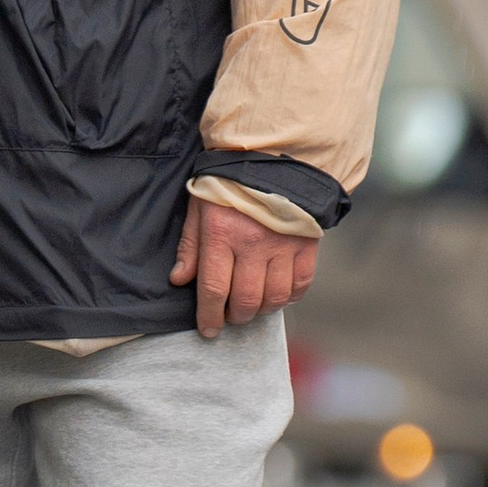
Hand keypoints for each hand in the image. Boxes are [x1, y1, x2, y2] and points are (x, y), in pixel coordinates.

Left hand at [173, 196, 316, 334]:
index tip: (208, 330)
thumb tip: (180, 279)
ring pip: (274, 298)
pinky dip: (289, 297)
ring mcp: (283, 245)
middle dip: (236, 317)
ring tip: (253, 306)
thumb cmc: (229, 183)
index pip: (214, 288)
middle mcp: (254, 243)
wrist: (275, 156)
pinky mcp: (306, 244)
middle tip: (231, 316)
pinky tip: (278, 293)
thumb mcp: (200, 207)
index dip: (209, 316)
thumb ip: (191, 245)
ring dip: (262, 310)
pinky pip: (300, 284)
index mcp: (222, 233)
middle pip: (246, 300)